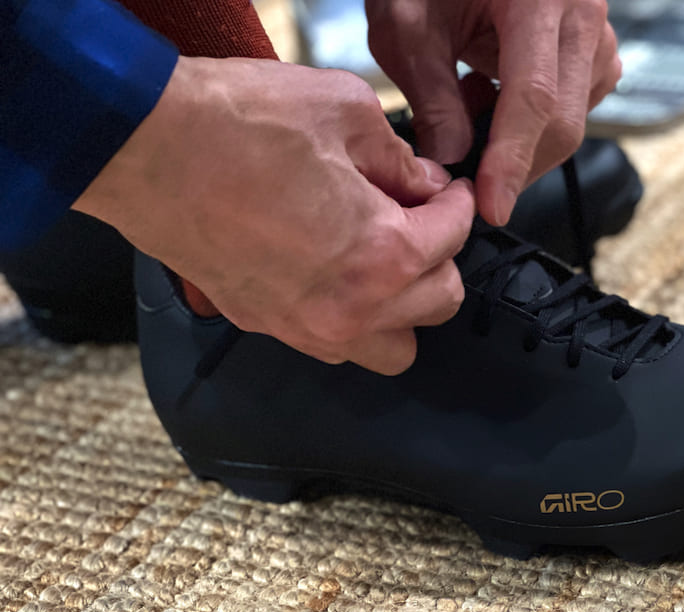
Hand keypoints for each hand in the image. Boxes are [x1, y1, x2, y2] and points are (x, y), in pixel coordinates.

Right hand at [75, 57, 473, 374]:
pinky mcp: (268, 326)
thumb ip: (400, 157)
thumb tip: (421, 183)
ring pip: (393, 348)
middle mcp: (352, 307)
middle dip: (441, 256)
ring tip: (387, 261)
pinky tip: (339, 275)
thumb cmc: (237, 125)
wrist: (145, 149)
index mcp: (384, 254)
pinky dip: (354, 319)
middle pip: (439, 303)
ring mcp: (306, 326)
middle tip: (421, 219)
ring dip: (404, 307)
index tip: (448, 191)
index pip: (453, 239)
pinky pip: (336, 345)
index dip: (458, 204)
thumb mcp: (346, 111)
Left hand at [366, 0, 620, 225]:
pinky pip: (576, 108)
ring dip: (519, 139)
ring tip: (469, 96)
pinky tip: (495, 92)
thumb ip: (431, 97)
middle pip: (562, 122)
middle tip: (462, 171)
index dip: (510, 160)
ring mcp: (597, 32)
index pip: (533, 97)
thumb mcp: (408, 27)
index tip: (491, 206)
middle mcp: (582, 12)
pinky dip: (533, 123)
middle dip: (514, 165)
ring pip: (572, 122)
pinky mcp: (596, 51)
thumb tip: (453, 160)